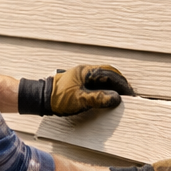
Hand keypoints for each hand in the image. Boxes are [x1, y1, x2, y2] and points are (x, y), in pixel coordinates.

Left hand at [18, 64, 135, 115]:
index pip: (110, 74)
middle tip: (128, 95)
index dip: (121, 83)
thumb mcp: (80, 99)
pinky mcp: (79, 86)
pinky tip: (107, 98)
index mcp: (86, 71)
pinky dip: (104, 91)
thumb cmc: (58, 98)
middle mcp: (85, 72)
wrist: (40, 99)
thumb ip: (99, 98)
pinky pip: (96, 86)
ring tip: (121, 97)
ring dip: (112, 88)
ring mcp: (82, 78)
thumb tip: (116, 98)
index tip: (129, 93)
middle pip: (107, 75)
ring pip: (102, 80)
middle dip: (119, 84)